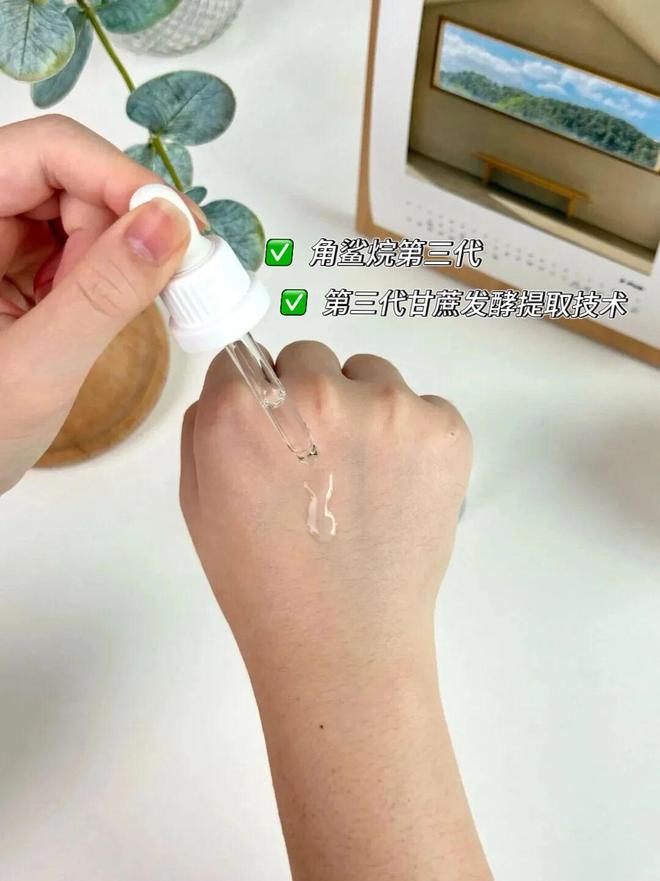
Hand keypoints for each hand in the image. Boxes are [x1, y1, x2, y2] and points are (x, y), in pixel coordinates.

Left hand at [0, 115, 196, 493]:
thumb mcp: (39, 368)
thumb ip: (103, 294)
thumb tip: (170, 225)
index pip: (44, 153)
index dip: (117, 177)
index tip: (179, 226)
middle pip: (67, 176)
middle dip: (127, 220)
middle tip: (174, 276)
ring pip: (80, 210)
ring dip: (124, 250)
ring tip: (141, 302)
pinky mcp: (17, 268)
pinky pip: (79, 246)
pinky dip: (114, 271)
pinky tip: (122, 305)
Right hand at [181, 340, 470, 665]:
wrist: (344, 644)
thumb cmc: (262, 582)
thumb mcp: (198, 501)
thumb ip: (208, 424)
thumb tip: (238, 383)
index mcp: (245, 410)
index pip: (247, 359)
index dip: (258, 399)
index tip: (271, 434)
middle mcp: (318, 395)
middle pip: (309, 358)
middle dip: (308, 398)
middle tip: (319, 463)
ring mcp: (390, 409)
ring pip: (370, 375)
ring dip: (364, 410)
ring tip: (364, 481)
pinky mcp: (445, 431)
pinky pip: (424, 407)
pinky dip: (414, 437)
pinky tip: (401, 489)